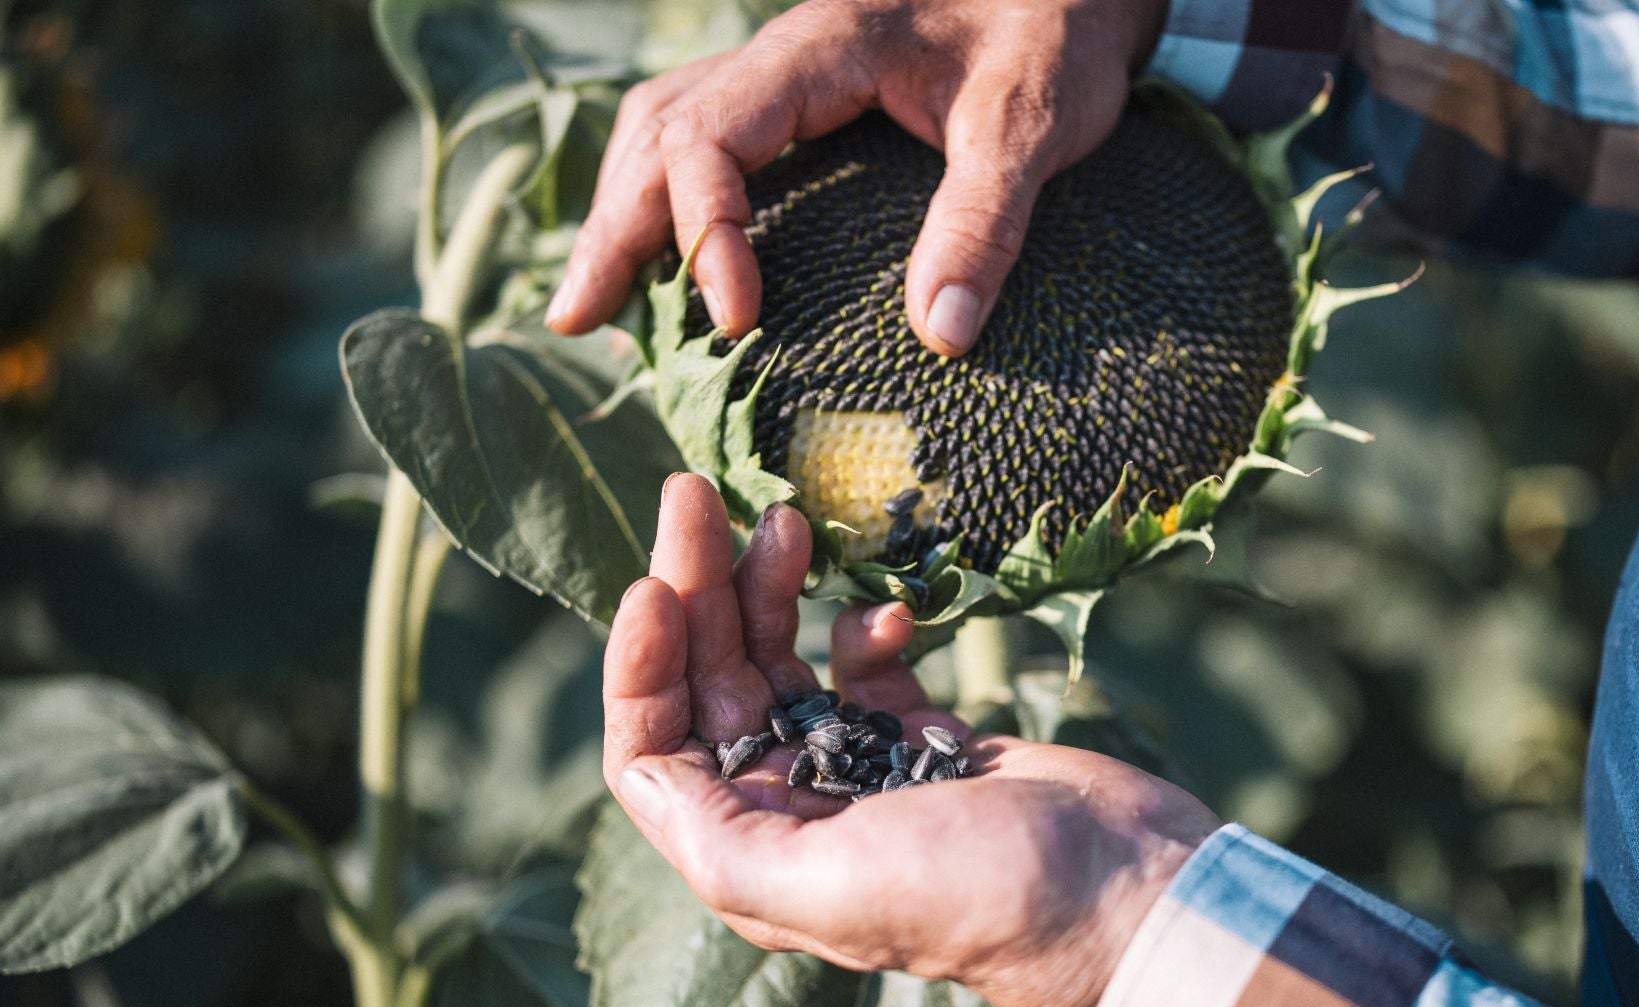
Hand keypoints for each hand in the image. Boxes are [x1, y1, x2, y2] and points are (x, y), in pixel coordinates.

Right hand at [546, 0, 1169, 356]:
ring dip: (624, 210)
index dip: (707, 231)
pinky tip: (662, 258)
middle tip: (576, 317)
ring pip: (666, 127)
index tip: (738, 320)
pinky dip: (669, 197)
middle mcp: (785, 55)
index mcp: (820, 48)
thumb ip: (986, 219)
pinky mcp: (808, 99)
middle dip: (613, 227)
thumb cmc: (1059, 35)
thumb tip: (942, 335)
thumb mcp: (1034, 120)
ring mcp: (789, 75)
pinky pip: (707, 138)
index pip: (711, 135)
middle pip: (657, 130)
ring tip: (597, 300)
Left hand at [604, 473, 1219, 1006]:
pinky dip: (863, 626)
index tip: (656, 585)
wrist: (1126, 892)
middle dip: (696, 591)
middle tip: (696, 491)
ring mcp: (857, 771)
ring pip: (779, 662)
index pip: (655, 750)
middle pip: (711, 685)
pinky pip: (862, 666)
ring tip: (783, 515)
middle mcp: (792, 812)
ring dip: (767, 588)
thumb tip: (644, 773)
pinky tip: (891, 610)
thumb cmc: (982, 897)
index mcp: (755, 855)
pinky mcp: (922, 740)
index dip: (640, 669)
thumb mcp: (831, 888)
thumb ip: (723, 841)